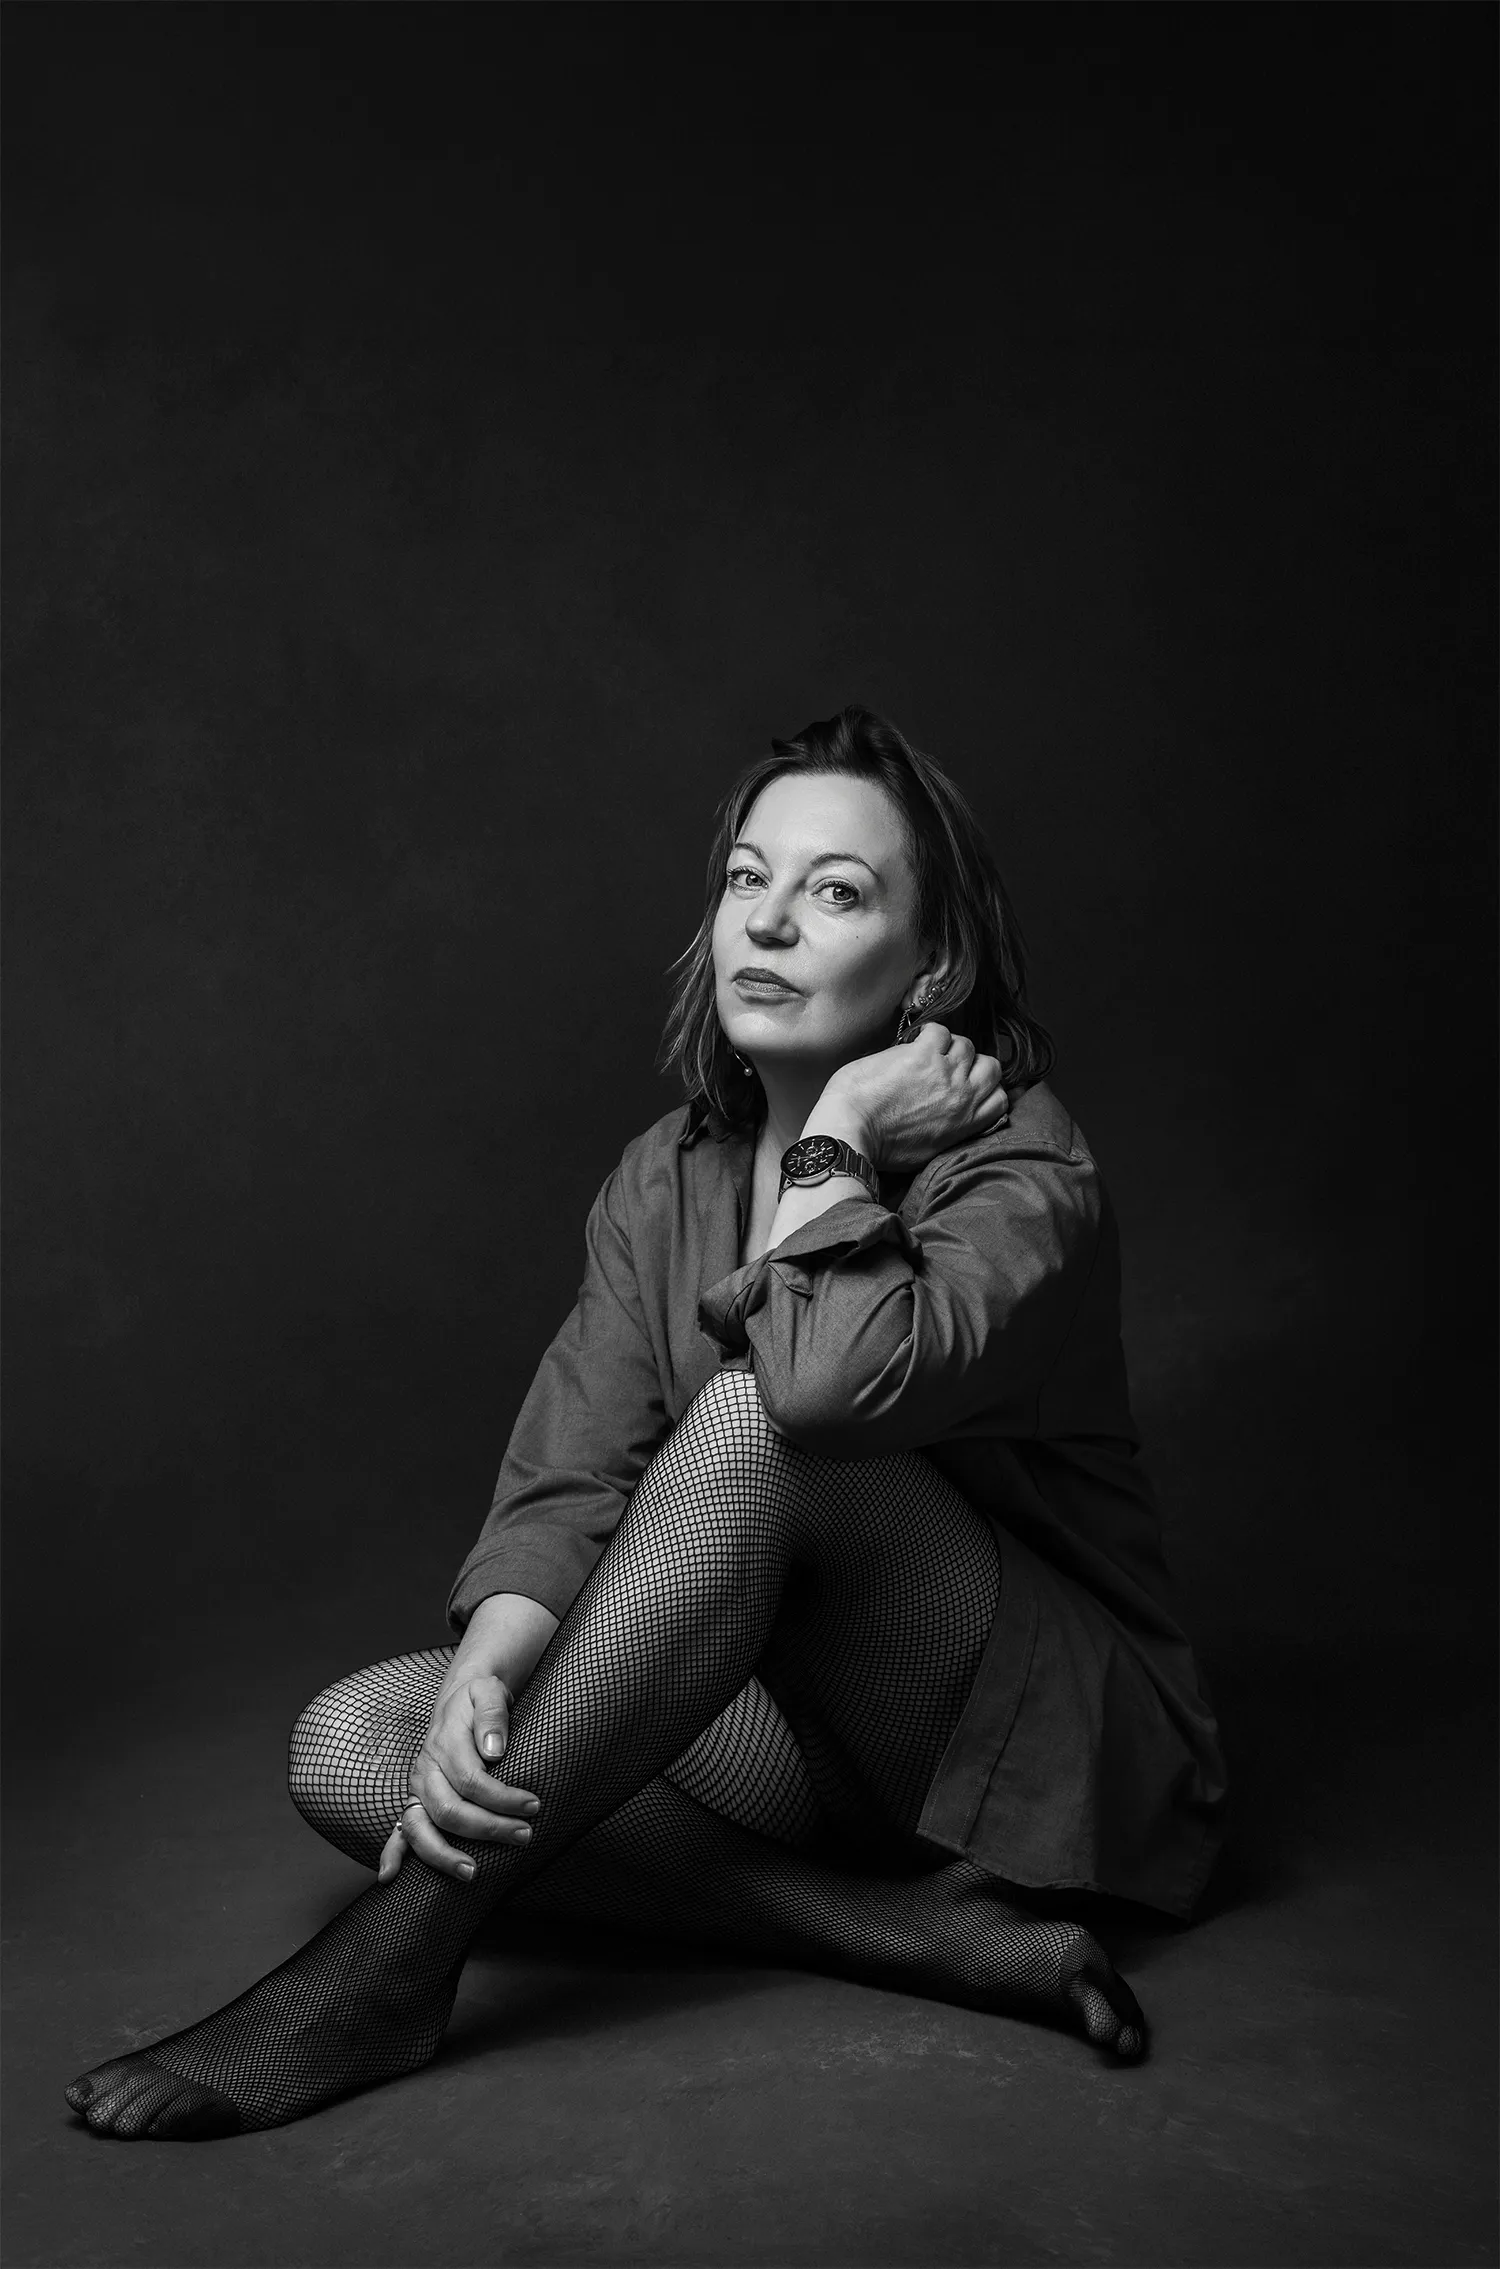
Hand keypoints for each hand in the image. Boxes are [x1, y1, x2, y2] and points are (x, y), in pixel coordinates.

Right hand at [376, 1672, 539, 1883]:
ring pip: (421, 1828)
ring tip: (473, 1873)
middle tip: (523, 1835)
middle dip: (488, 1828)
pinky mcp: (415, 1800)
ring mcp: (416, 1788)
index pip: (472, 1780)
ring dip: (445, 1855)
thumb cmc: (479, 1698)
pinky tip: (391, 1877)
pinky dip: (392, 1854)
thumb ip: (492, 1715)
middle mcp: (425, 1769)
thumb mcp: (489, 1691)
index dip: (502, 1798)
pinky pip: (400, 1831)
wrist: (460, 1697)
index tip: (532, 1806)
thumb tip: (493, 1751)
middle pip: (450, 1809)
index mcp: (445, 1742)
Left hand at [815, 1023, 1009, 1172]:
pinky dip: (927, 1033)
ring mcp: (945, 1073)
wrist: (852, 1133)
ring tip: (926, 1055)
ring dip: (948, 1047)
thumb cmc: (881, 1148)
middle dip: (972, 1064)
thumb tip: (951, 1120)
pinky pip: (939, 1030)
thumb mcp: (928, 1152)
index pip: (1001, 1099)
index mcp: (966, 1123)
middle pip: (991, 1067)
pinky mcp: (922, 1055)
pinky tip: (912, 1043)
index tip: (971, 1085)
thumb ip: (949, 1133)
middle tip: (948, 1067)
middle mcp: (963, 1096)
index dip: (987, 1088)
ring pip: (966, 1045)